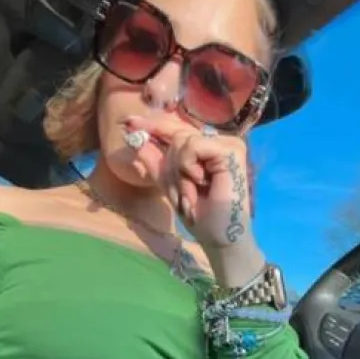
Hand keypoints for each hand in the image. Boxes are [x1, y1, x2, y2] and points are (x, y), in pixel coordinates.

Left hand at [124, 115, 264, 285]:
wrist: (217, 236)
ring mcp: (226, 143)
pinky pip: (193, 145)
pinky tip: (200, 182)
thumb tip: (133, 136)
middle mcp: (217, 141)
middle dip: (171, 167)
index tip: (128, 122)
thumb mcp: (169, 184)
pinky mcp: (231, 149)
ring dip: (179, 173)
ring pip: (182, 140)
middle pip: (175, 135)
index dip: (153, 124)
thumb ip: (154, 160)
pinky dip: (188, 167)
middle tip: (182, 194)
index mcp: (205, 148)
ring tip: (192, 193)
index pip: (175, 130)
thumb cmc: (198, 214)